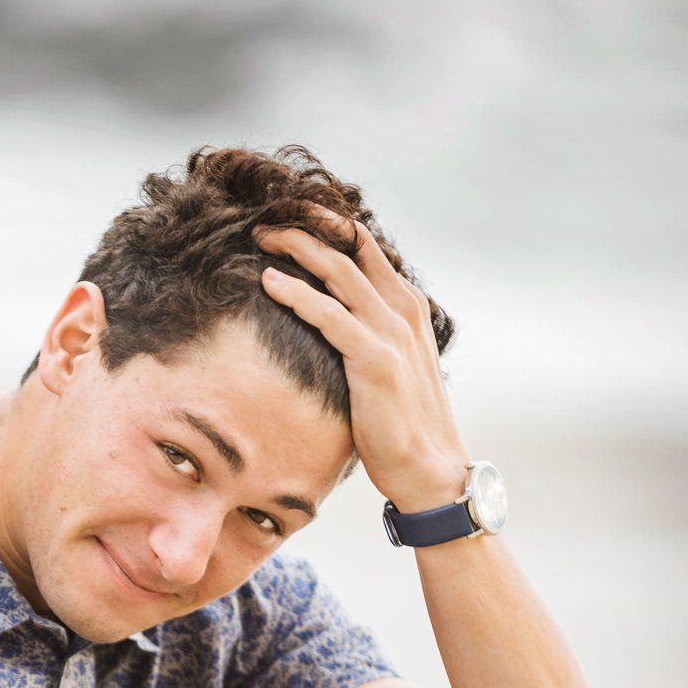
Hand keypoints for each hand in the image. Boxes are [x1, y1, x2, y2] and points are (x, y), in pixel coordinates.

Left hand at [252, 208, 468, 512]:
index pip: (365, 248)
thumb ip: (363, 335)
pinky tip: (268, 283)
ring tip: (259, 237)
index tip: (288, 219)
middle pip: (349, 248)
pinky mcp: (374, 359)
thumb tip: (324, 324)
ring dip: (295, 248)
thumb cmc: (398, 421)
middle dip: (306, 227)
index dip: (327, 228)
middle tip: (265, 221)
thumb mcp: (384, 365)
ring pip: (338, 271)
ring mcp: (391, 331)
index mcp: (404, 306)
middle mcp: (401, 309)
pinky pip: (329, 315)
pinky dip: (296, 295)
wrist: (428, 467)